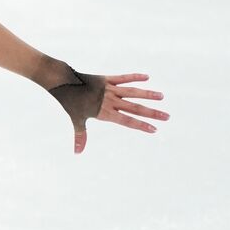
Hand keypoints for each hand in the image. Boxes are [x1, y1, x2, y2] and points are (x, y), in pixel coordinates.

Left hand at [46, 70, 167, 153]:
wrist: (63, 82)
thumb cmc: (69, 102)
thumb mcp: (76, 120)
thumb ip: (81, 136)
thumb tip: (77, 153)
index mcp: (104, 112)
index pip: (127, 120)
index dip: (141, 125)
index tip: (154, 129)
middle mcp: (110, 100)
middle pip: (134, 107)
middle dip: (151, 113)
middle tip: (167, 116)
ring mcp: (109, 89)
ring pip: (132, 92)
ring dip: (147, 94)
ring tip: (161, 97)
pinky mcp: (107, 79)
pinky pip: (123, 77)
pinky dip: (134, 77)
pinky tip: (146, 77)